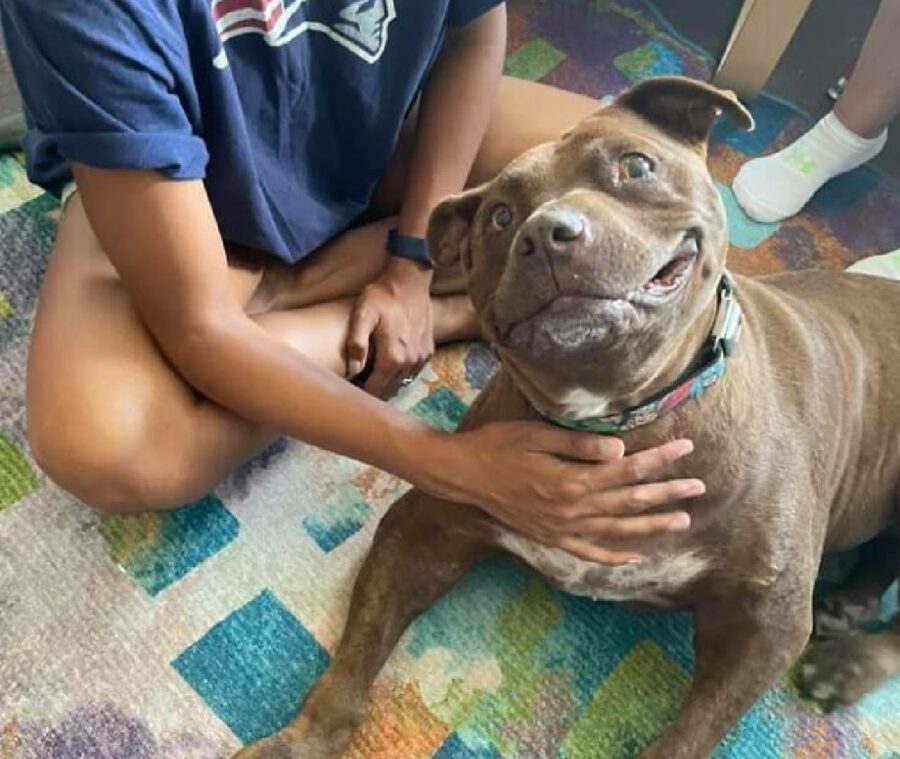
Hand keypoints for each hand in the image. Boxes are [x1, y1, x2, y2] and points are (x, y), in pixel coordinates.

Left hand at [347, 257, 433, 398]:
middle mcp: (410, 362)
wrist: (410, 280)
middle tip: (359, 384)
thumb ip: (356, 343)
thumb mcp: (362, 314)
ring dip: (388, 383)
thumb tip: (352, 370)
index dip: (362, 394)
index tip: (351, 391)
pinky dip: (401, 374)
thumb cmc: (383, 296)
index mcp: (392, 357)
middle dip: (375, 391)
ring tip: (373, 376)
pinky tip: (390, 364)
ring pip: (402, 383)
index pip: (376, 390)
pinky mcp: (428, 352)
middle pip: (389, 390)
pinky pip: (412, 373)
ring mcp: (421, 358)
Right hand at [427, 421, 702, 564]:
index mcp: (571, 481)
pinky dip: (614, 556)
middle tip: (699, 486)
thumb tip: (622, 451)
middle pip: (630, 501)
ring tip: (682, 520)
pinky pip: (589, 552)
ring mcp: (562, 529)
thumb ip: (581, 445)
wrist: (464, 474)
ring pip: (617, 531)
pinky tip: (635, 556)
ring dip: (652, 526)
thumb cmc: (499, 445)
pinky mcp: (551, 538)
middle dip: (667, 492)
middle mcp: (571, 510)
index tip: (686, 447)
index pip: (627, 470)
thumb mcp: (538, 435)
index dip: (659, 459)